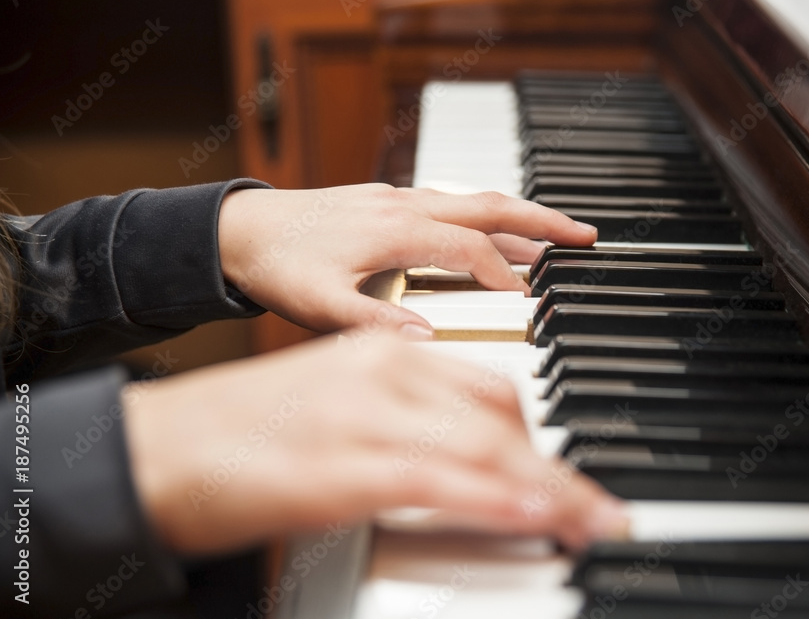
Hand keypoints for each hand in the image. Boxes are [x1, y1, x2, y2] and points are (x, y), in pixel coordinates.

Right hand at [123, 333, 628, 553]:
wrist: (151, 447)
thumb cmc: (240, 434)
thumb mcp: (336, 406)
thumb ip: (401, 419)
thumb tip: (461, 458)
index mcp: (383, 352)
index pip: (490, 386)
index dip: (538, 436)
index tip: (568, 474)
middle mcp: (382, 372)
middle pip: (501, 415)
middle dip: (554, 467)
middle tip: (592, 507)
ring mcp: (363, 415)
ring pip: (484, 447)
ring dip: (547, 490)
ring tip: (587, 521)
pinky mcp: (340, 465)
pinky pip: (440, 480)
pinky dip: (496, 499)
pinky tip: (534, 515)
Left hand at [217, 185, 596, 335]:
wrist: (237, 230)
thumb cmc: (276, 265)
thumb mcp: (317, 305)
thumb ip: (372, 322)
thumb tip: (427, 338)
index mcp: (395, 231)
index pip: (470, 251)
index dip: (503, 277)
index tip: (530, 300)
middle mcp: (404, 207)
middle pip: (490, 208)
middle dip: (542, 222)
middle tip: (586, 236)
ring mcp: (397, 199)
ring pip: (474, 200)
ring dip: (519, 216)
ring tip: (556, 235)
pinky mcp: (386, 199)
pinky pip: (451, 200)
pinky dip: (485, 213)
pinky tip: (491, 229)